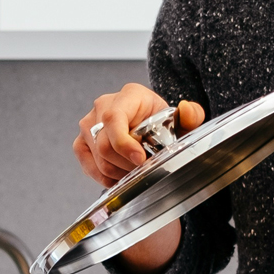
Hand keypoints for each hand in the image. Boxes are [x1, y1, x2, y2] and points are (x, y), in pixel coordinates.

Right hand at [73, 84, 205, 187]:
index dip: (123, 143)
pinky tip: (121, 176)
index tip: (140, 160)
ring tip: (135, 172)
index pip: (113, 119)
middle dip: (126, 164)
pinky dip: (105, 177)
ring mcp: (88, 124)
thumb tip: (187, 109)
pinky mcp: (81, 142)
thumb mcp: (181, 121)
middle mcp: (103, 106)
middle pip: (104, 145)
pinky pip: (89, 166)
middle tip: (144, 170)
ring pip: (98, 158)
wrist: (149, 126)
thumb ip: (191, 116)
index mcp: (128, 96)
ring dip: (119, 172)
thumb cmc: (163, 123)